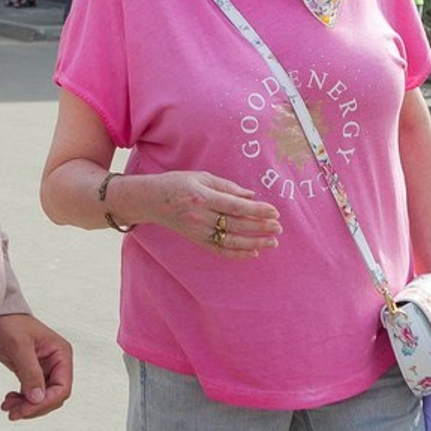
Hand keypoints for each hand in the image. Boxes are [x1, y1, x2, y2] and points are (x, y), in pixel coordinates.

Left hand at [0, 314, 74, 421]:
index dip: (46, 401)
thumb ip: (31, 373)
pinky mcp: (32, 372)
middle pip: (53, 396)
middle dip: (35, 406)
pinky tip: (10, 400)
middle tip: (15, 412)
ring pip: (42, 398)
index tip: (27, 408)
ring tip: (9, 407)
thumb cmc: (11, 323)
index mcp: (61, 353)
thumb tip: (38, 398)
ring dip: (27, 406)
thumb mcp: (20, 347)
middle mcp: (56, 362)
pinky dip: (22, 401)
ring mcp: (45, 368)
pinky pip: (32, 394)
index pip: (62, 387)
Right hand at [150, 171, 280, 258]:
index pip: (235, 206)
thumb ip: (227, 186)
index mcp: (203, 197)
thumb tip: (252, 196)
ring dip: (253, 243)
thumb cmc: (178, 183)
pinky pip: (219, 250)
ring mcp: (197, 231)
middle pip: (235, 225)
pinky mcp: (196, 240)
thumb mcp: (201, 177)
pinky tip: (253, 253)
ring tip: (272, 242)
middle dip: (259, 227)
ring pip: (230, 241)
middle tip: (279, 228)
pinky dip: (237, 254)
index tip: (274, 211)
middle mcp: (200, 216)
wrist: (151, 200)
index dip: (256, 210)